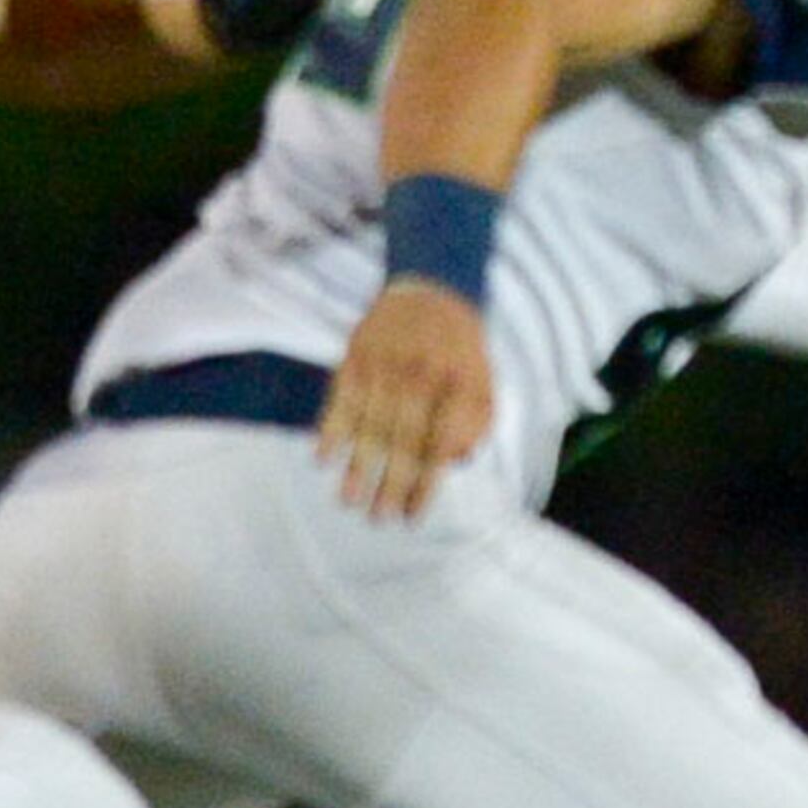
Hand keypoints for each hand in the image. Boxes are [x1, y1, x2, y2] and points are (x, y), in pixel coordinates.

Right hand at [317, 278, 493, 518]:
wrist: (433, 289)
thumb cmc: (460, 350)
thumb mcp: (484, 382)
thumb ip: (477, 423)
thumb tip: (455, 463)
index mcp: (458, 385)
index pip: (440, 444)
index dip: (424, 484)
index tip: (410, 516)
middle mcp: (421, 375)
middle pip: (402, 440)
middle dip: (389, 484)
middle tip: (377, 519)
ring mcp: (387, 364)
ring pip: (369, 424)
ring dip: (356, 467)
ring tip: (348, 501)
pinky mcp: (358, 355)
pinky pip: (341, 398)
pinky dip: (330, 429)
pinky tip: (323, 458)